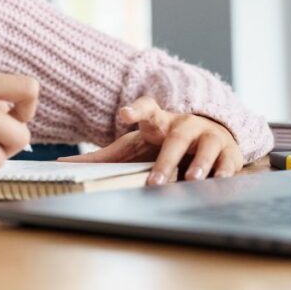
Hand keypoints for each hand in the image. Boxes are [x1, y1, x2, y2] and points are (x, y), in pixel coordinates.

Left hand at [57, 96, 242, 184]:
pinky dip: (225, 170)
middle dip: (167, 160)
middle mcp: (185, 124)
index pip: (146, 108)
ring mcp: (209, 135)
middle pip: (176, 138)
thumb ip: (102, 155)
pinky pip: (229, 159)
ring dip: (199, 163)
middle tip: (156, 181)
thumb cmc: (162, 142)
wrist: (210, 133)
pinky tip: (220, 180)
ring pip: (206, 145)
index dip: (134, 109)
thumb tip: (60, 163)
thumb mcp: (134, 146)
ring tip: (191, 179)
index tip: (123, 113)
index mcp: (159, 121)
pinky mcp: (229, 149)